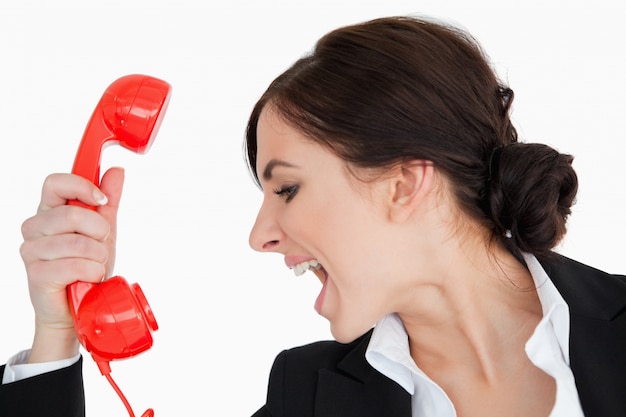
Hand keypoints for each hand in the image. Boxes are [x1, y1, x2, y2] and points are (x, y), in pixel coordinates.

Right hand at [19, 167, 123, 361]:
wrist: (78, 308)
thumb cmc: (86, 268)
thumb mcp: (103, 230)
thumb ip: (108, 200)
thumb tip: (116, 171)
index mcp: (48, 212)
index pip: (54, 182)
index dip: (81, 186)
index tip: (101, 200)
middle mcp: (34, 228)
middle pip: (72, 214)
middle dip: (99, 232)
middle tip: (99, 246)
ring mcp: (32, 251)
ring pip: (79, 243)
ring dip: (98, 257)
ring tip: (92, 266)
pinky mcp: (37, 274)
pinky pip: (77, 265)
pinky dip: (93, 273)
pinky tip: (87, 278)